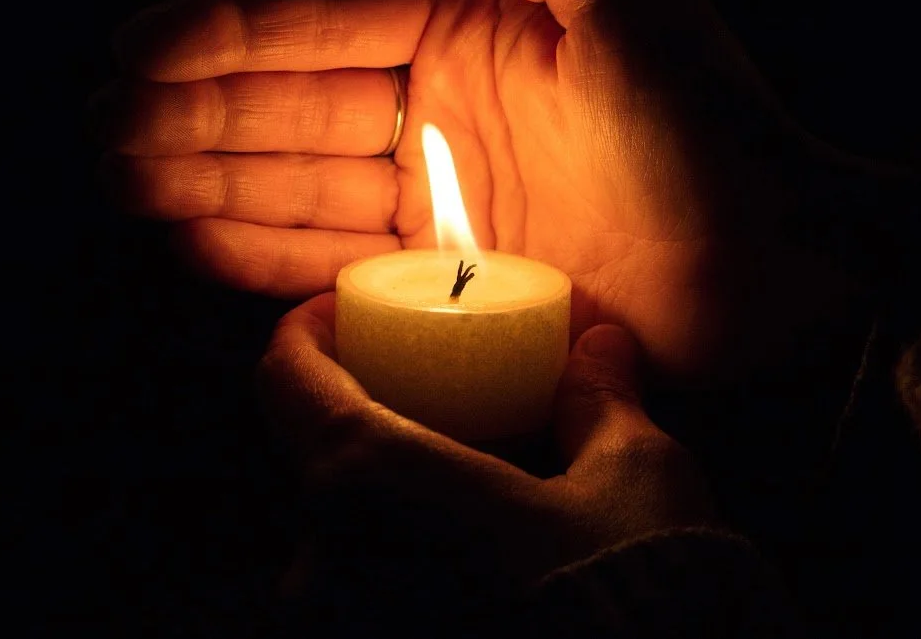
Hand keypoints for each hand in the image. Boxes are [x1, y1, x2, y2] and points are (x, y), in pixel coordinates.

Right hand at [93, 0, 884, 379]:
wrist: (771, 268)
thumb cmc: (705, 120)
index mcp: (471, 29)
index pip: (325, 25)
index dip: (227, 34)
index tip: (137, 44)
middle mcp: (443, 110)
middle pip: (294, 107)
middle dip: (195, 115)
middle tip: (102, 124)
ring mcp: (439, 202)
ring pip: (300, 183)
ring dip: (207, 180)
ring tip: (121, 177)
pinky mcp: (446, 283)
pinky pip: (335, 260)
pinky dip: (262, 250)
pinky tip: (188, 237)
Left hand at [259, 294, 717, 625]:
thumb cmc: (634, 593)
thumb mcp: (634, 478)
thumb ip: (600, 401)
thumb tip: (602, 347)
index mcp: (369, 485)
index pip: (286, 379)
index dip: (306, 332)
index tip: (340, 313)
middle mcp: (322, 564)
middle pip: (312, 452)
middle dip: (361, 412)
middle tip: (421, 392)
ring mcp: (337, 624)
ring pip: (334, 528)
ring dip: (381, 493)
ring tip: (456, 475)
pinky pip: (356, 586)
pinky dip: (394, 551)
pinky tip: (466, 549)